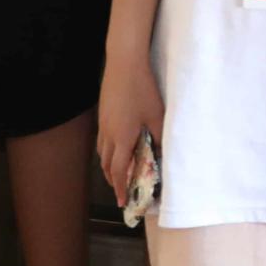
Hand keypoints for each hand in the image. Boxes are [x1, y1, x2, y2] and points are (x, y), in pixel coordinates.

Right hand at [95, 54, 164, 203]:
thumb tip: (164, 154)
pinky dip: (106, 151)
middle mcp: (109, 135)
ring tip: (117, 172)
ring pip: (102, 152)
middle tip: (121, 189)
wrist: (124, 64)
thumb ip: (160, 137)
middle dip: (113, 180)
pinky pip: (101, 140)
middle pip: (107, 165)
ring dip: (108, 166)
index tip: (123, 202)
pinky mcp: (102, 114)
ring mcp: (103, 124)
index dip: (121, 188)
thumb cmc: (143, 90)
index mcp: (123, 138)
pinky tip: (114, 146)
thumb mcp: (157, 115)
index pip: (119, 171)